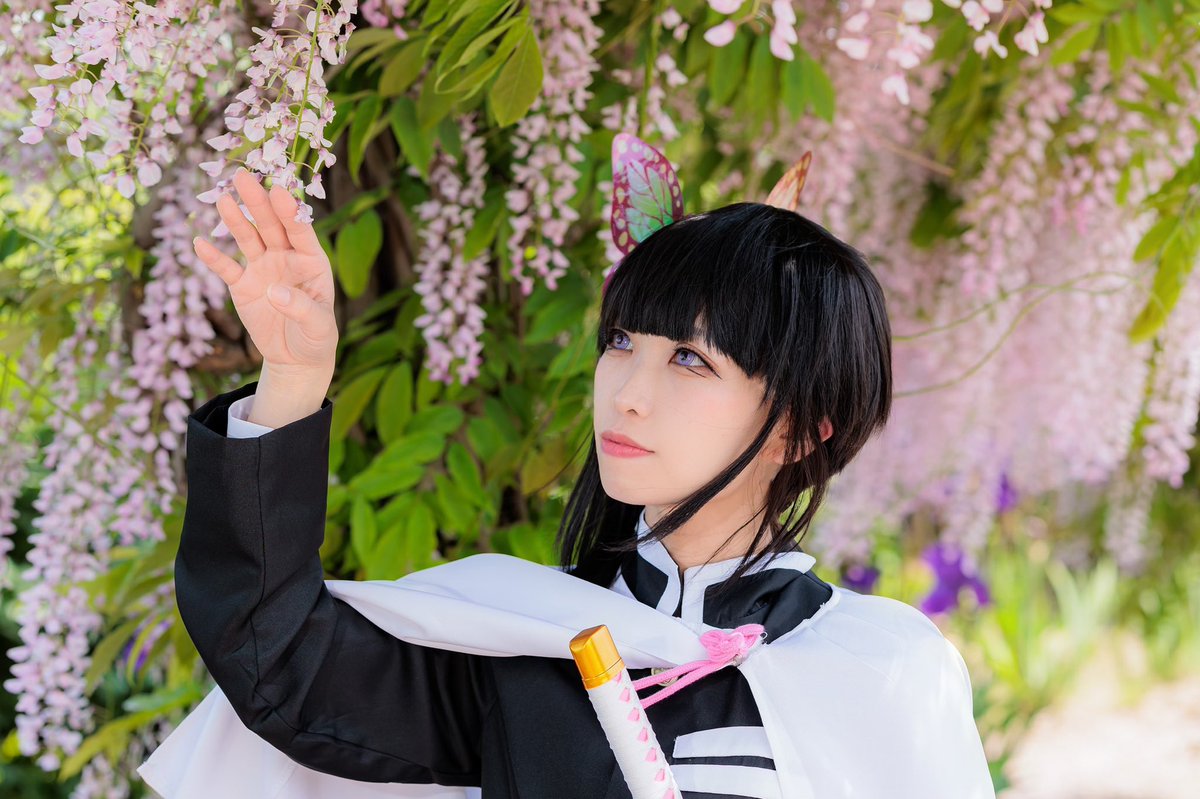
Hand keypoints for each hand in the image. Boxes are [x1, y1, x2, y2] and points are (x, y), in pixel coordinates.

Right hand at [193, 168, 337, 379]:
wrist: (295, 357)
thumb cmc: (316, 337)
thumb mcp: (318, 326)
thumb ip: (301, 307)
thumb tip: (274, 290)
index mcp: (311, 261)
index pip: (300, 232)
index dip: (289, 212)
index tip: (278, 191)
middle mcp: (286, 258)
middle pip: (270, 225)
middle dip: (258, 202)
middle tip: (242, 176)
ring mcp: (263, 268)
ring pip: (248, 239)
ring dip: (235, 220)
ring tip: (222, 198)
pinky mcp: (242, 286)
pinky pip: (226, 269)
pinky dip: (213, 257)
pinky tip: (198, 243)